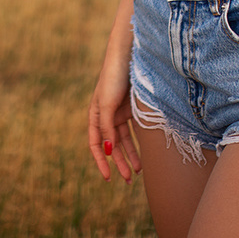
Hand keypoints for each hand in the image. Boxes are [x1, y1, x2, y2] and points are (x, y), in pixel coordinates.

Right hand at [87, 40, 141, 182]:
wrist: (128, 57)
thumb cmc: (114, 78)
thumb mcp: (108, 104)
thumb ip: (107, 127)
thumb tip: (109, 150)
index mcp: (94, 115)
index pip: (94, 144)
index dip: (100, 161)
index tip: (108, 177)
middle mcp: (105, 116)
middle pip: (111, 145)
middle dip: (118, 163)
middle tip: (127, 180)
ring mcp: (119, 113)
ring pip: (123, 141)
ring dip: (130, 156)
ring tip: (138, 173)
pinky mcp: (131, 109)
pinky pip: (133, 131)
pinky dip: (137, 144)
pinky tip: (144, 155)